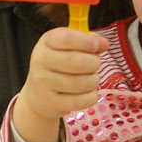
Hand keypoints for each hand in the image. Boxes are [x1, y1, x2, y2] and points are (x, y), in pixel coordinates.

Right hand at [12, 27, 104, 141]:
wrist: (37, 95)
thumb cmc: (58, 66)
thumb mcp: (67, 48)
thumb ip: (87, 41)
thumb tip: (104, 44)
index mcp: (46, 42)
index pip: (67, 38)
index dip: (86, 42)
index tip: (96, 46)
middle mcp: (40, 61)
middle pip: (78, 62)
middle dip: (94, 64)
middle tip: (94, 66)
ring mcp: (42, 83)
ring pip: (82, 83)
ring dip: (94, 81)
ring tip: (91, 80)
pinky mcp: (50, 103)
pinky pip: (82, 101)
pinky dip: (91, 97)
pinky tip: (86, 93)